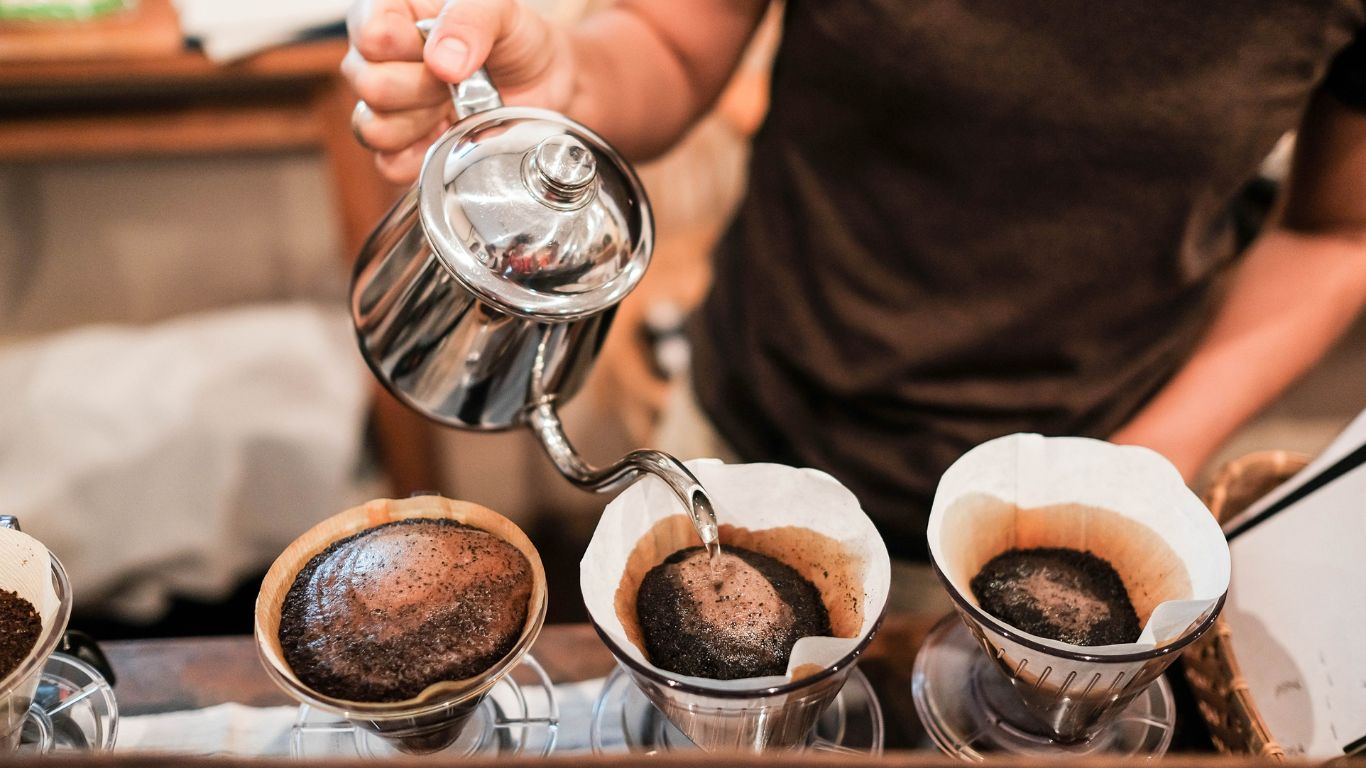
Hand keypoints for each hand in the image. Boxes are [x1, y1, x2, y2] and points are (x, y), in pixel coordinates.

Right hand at [343, 0, 573, 182]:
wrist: (543, 75)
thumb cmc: (513, 35)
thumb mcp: (499, 10)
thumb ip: (469, 21)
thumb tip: (442, 63)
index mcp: (388, 13)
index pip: (370, 36)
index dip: (410, 49)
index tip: (443, 48)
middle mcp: (377, 60)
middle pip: (370, 85)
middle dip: (424, 87)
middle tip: (459, 80)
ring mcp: (387, 108)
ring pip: (374, 129)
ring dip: (424, 122)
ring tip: (456, 105)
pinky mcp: (405, 149)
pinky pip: (392, 165)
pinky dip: (426, 157)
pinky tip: (452, 134)